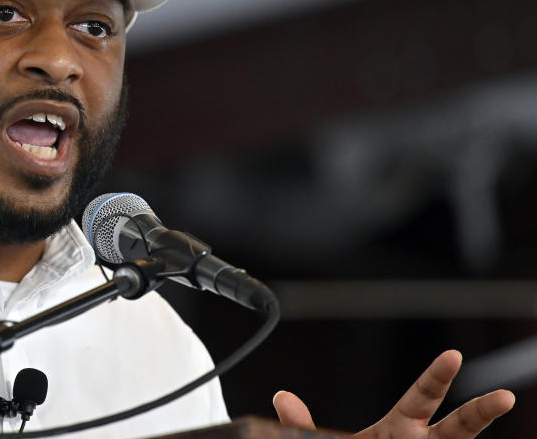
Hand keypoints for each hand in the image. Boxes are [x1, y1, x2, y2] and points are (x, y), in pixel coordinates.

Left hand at [273, 350, 514, 437]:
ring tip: (498, 415)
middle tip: (505, 397)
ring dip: (473, 431)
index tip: (454, 356)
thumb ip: (303, 424)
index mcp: (398, 430)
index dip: (437, 377)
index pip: (421, 398)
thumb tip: (282, 398)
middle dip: (481, 413)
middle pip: (458, 430)